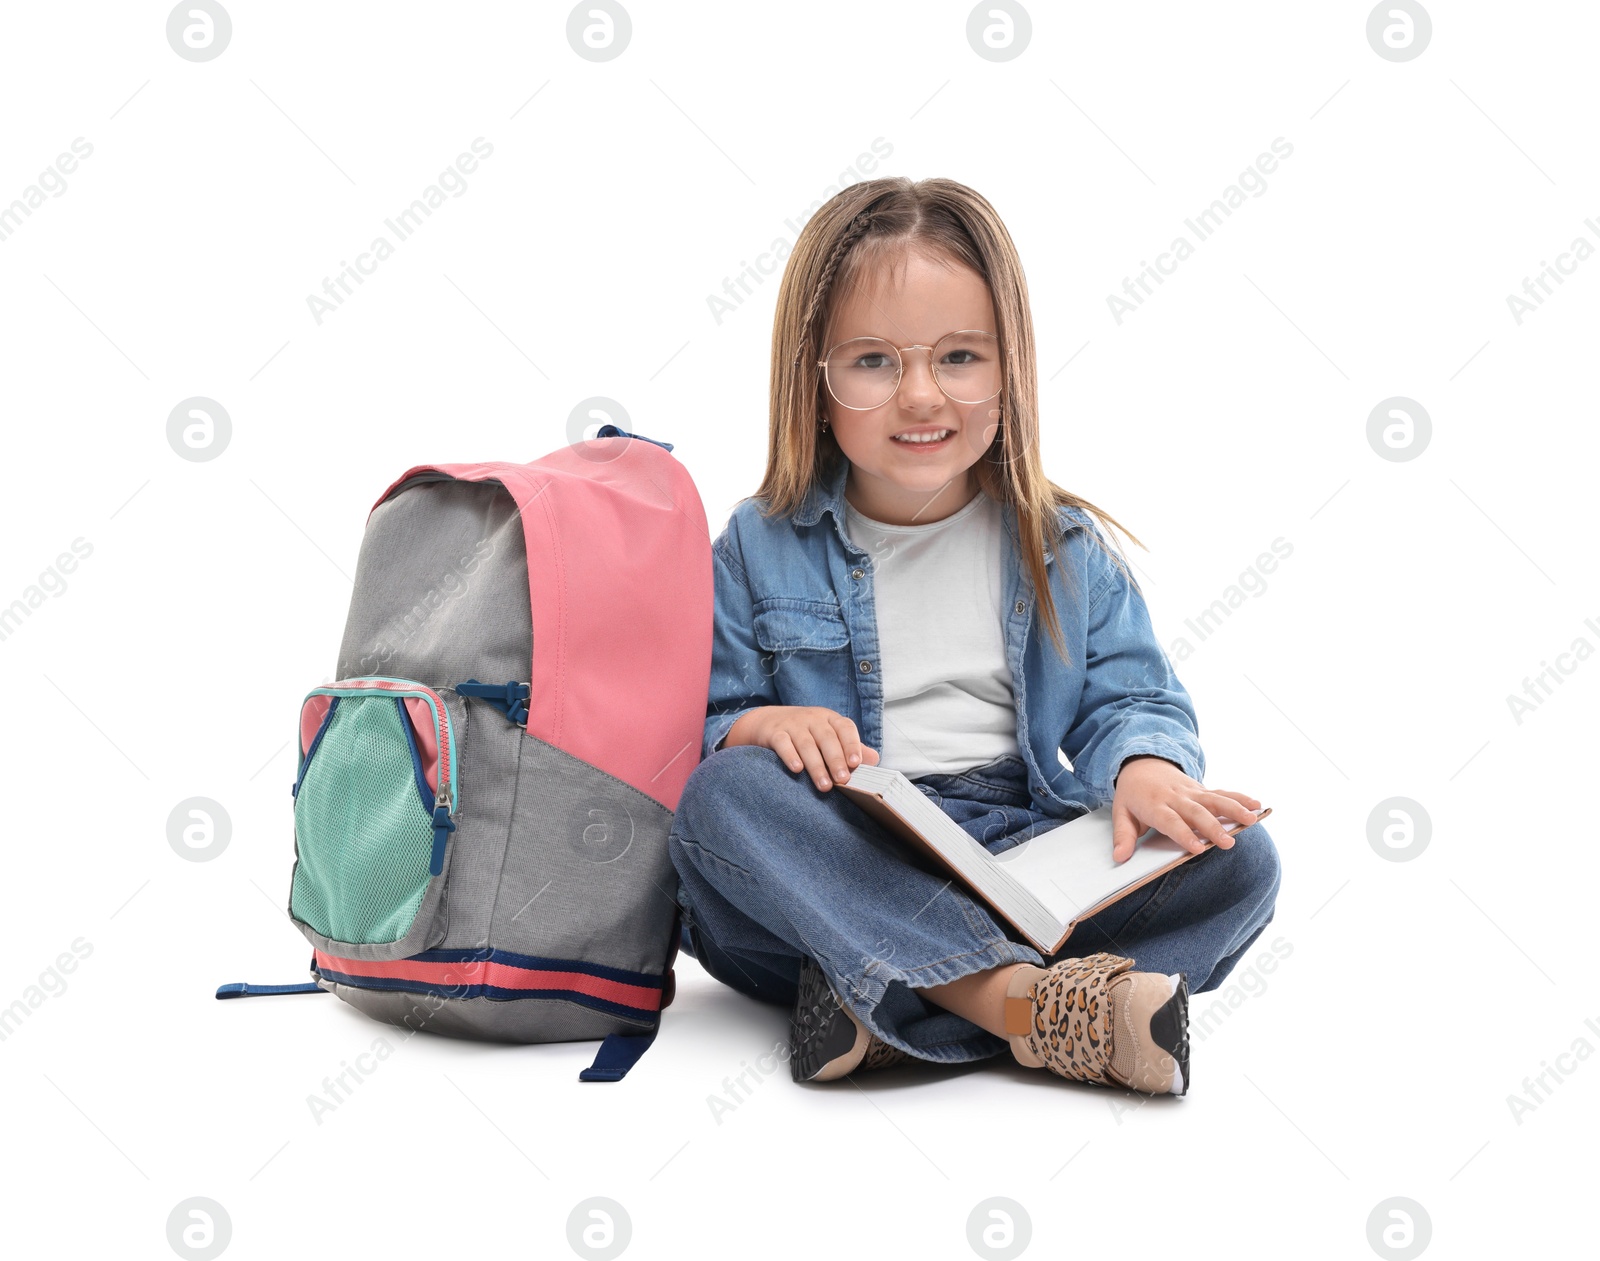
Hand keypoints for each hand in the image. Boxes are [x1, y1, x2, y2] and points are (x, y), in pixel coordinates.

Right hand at [724, 706, 878, 791]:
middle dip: (836, 760)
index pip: (845, 728)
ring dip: (816, 765)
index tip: (856, 763)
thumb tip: (874, 759)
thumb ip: (850, 747)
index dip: (852, 744)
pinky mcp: (775, 732)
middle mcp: (813, 719)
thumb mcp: (828, 735)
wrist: (767, 721)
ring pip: (806, 744)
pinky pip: (783, 743)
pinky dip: (790, 755)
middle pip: (827, 738)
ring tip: (824, 785)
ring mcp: (793, 724)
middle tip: (843, 780)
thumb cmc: (806, 733)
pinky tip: (796, 769)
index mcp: (830, 719)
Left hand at [1111, 755, 1260, 863]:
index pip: (1171, 821)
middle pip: (1196, 812)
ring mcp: (1191, 791)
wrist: (1141, 764)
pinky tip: (1257, 805)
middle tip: (1228, 842)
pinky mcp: (1202, 789)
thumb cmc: (1132, 794)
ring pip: (1214, 799)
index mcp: (1154, 805)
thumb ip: (1123, 836)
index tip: (1197, 849)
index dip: (1183, 835)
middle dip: (1213, 827)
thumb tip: (1119, 857)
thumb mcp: (1120, 812)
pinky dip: (1240, 798)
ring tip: (1252, 820)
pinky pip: (1222, 793)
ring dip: (1234, 809)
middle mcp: (1175, 797)